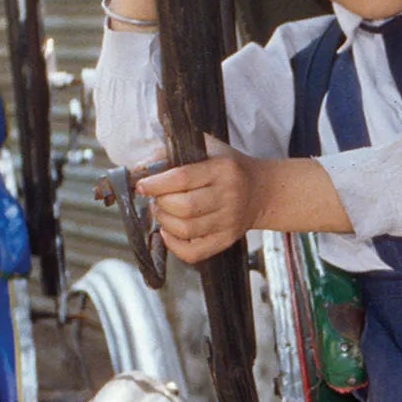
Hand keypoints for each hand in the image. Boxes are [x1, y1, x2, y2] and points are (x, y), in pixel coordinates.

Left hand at [134, 133, 258, 262]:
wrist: (262, 190)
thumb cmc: (228, 167)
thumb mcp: (207, 148)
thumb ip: (173, 152)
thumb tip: (139, 168)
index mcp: (222, 169)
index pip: (182, 178)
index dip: (156, 184)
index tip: (142, 186)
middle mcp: (228, 196)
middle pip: (183, 207)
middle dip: (160, 204)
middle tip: (156, 199)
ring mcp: (228, 221)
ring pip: (186, 230)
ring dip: (164, 221)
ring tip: (162, 211)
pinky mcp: (226, 240)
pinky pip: (194, 252)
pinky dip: (174, 245)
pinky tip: (169, 232)